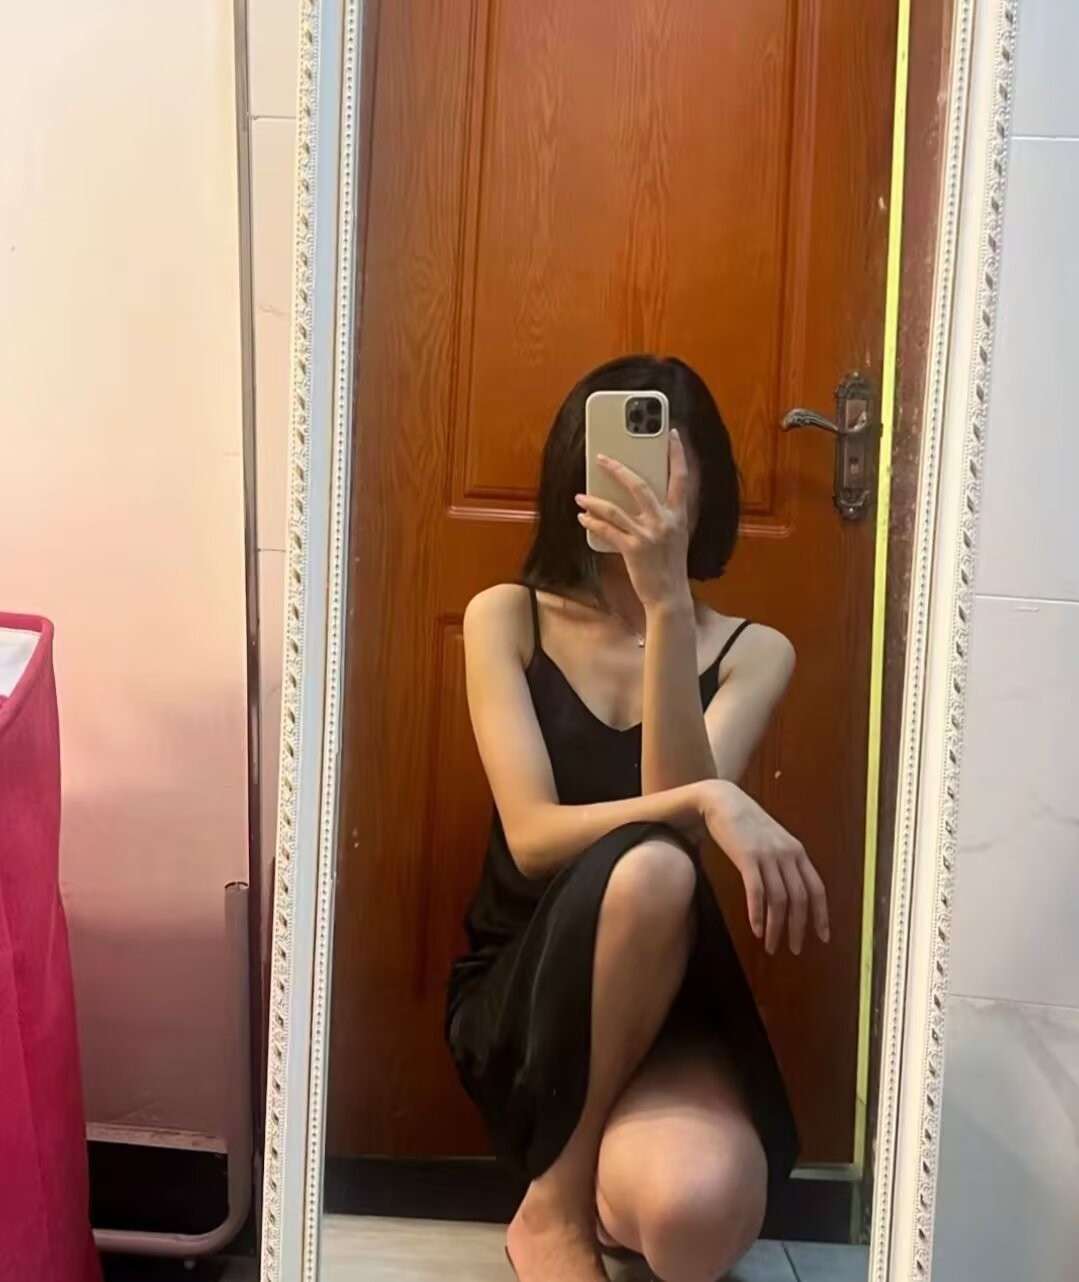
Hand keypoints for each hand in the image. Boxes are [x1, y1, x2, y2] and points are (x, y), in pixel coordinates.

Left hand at [575, 430, 690, 609]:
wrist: (669, 596)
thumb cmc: (669, 565)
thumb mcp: (675, 536)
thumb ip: (664, 514)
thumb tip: (643, 494)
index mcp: (679, 515)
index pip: (680, 477)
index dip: (677, 454)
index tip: (671, 433)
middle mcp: (665, 521)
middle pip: (639, 485)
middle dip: (617, 469)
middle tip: (601, 458)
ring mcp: (649, 535)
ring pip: (615, 508)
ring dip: (594, 500)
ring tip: (580, 496)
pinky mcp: (633, 549)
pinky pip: (607, 530)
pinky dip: (592, 523)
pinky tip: (583, 518)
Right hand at [699, 780, 828, 955]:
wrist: (724, 800)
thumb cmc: (746, 822)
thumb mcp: (773, 841)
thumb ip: (784, 862)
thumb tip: (789, 892)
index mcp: (797, 852)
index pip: (817, 889)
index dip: (821, 915)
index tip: (823, 937)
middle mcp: (788, 855)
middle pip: (800, 899)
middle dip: (799, 928)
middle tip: (793, 949)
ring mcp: (768, 856)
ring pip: (779, 900)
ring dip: (777, 927)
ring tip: (772, 945)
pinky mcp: (747, 857)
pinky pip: (757, 891)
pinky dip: (758, 914)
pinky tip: (757, 929)